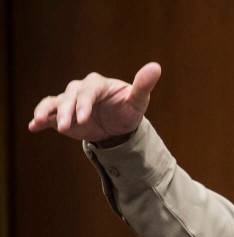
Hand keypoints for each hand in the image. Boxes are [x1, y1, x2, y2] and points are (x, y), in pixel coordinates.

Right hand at [27, 62, 161, 143]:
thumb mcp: (138, 101)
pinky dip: (40, 118)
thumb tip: (156, 67)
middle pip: (69, 96)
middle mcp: (80, 90)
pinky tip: (33, 127)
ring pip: (55, 102)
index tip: (83, 117)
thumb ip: (143, 85)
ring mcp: (70, 101)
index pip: (88, 91)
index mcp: (97, 84)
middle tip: (67, 127)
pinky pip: (49, 112)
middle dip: (67, 111)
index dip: (84, 104)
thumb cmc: (129, 109)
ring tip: (40, 121)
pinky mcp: (63, 113)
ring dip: (47, 112)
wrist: (118, 125)